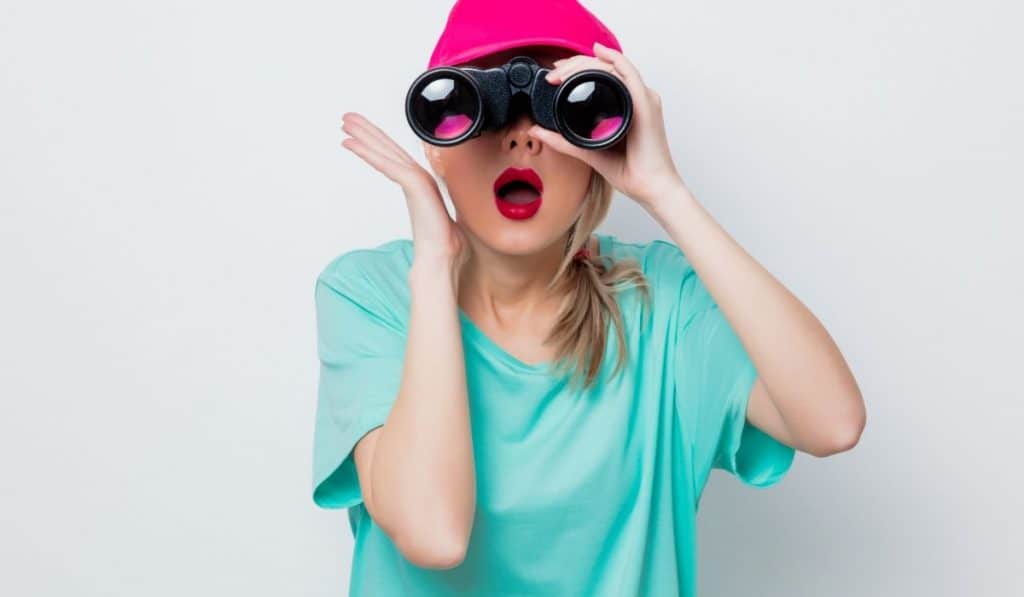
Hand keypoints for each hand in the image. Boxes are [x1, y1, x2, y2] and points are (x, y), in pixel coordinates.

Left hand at [340, 112, 469, 269]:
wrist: (442, 258)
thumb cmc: (438, 245)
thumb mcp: (428, 222)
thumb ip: (423, 211)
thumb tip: (423, 218)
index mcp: (420, 185)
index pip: (395, 158)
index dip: (378, 142)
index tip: (360, 132)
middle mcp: (418, 178)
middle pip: (389, 148)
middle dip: (368, 130)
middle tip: (347, 116)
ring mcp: (418, 180)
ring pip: (386, 151)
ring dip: (365, 134)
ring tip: (345, 121)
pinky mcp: (416, 185)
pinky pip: (387, 164)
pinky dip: (368, 152)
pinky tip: (351, 144)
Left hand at [528, 41, 685, 207]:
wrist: (649, 187)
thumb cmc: (630, 172)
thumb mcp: (588, 151)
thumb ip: (563, 141)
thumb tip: (537, 131)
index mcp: (626, 105)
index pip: (602, 77)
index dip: (577, 71)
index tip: (555, 76)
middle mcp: (636, 98)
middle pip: (606, 68)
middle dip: (577, 64)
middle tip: (555, 71)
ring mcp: (643, 98)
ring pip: (614, 67)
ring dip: (587, 63)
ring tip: (565, 68)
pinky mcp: (645, 104)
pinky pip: (629, 74)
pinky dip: (613, 59)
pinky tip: (599, 54)